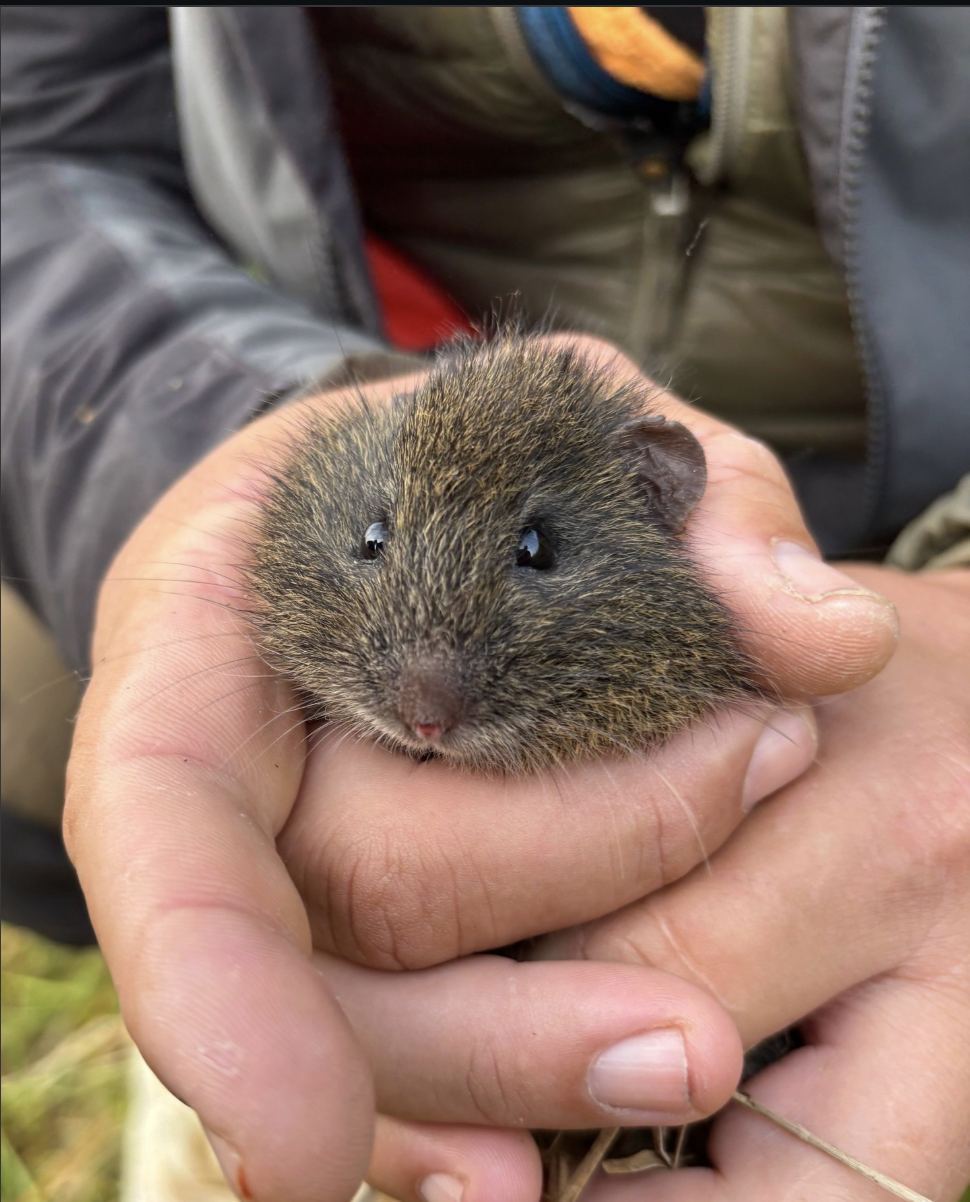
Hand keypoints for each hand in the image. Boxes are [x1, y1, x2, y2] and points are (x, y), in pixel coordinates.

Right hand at [64, 339, 896, 1201]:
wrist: (401, 500)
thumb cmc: (465, 458)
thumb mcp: (570, 425)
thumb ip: (691, 501)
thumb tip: (825, 637)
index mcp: (216, 624)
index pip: (162, 806)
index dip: (205, 976)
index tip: (298, 1141)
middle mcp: (235, 776)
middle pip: (351, 913)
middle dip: (518, 967)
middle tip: (719, 939)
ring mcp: (292, 868)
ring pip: (383, 1014)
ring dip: (528, 1055)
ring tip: (698, 1046)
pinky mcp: (363, 931)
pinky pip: (401, 1050)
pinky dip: (488, 1099)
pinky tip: (562, 1148)